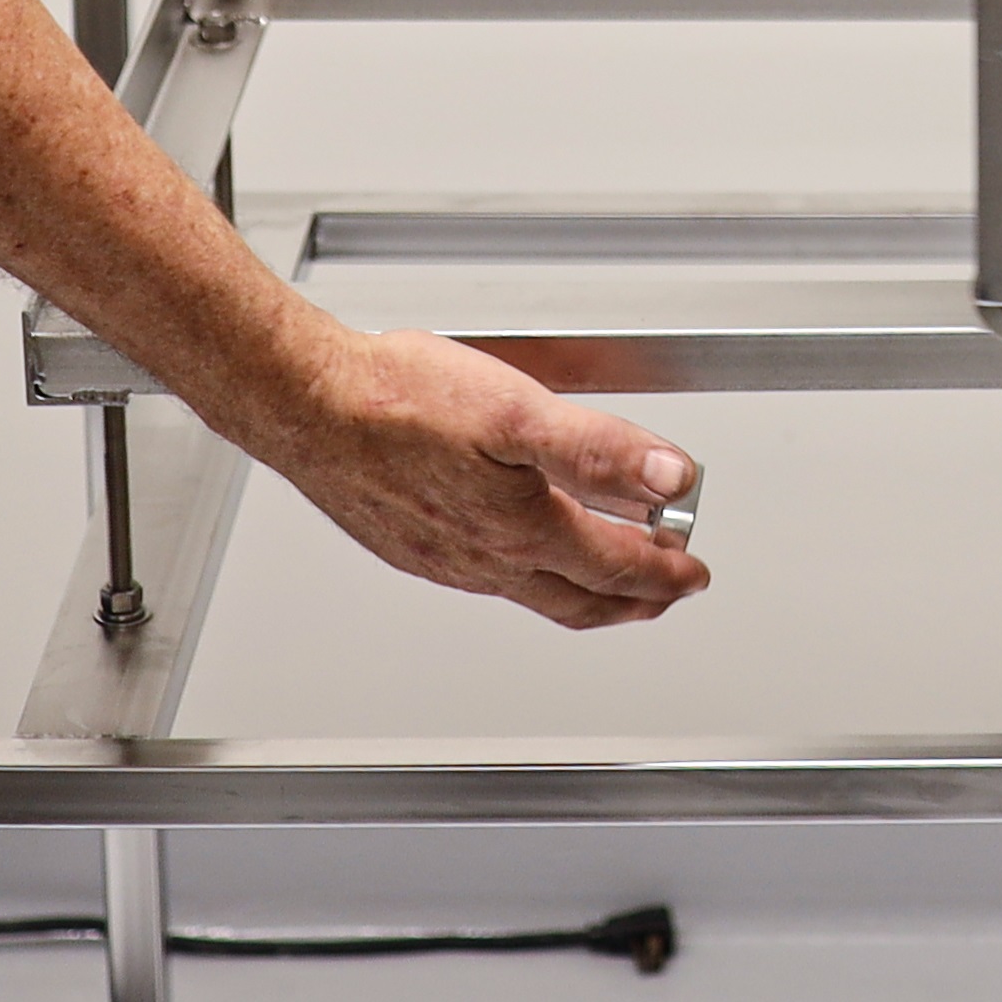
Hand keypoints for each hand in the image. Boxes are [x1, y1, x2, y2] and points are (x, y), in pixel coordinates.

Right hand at [241, 321, 709, 628]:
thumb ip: (601, 450)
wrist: (306, 404)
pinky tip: (520, 549)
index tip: (695, 571)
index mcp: (520, 528)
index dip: (666, 572)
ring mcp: (444, 558)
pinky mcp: (410, 544)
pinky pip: (486, 578)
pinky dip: (527, 575)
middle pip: (579, 599)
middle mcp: (483, 557)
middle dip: (633, 600)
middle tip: (667, 591)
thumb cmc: (399, 402)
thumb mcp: (520, 412)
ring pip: (532, 593)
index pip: (616, 567)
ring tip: (608, 580)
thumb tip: (671, 480)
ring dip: (583, 591)